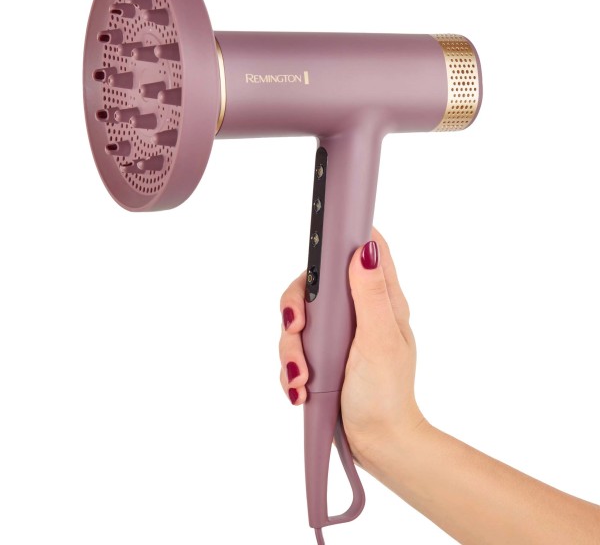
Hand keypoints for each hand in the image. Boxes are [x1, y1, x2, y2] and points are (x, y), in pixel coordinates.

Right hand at [278, 228, 425, 463]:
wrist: (378, 443)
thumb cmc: (386, 394)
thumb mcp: (380, 340)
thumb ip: (370, 295)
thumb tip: (365, 249)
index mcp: (379, 301)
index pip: (362, 251)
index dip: (339, 241)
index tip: (318, 253)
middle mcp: (356, 312)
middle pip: (314, 285)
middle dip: (296, 307)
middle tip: (295, 329)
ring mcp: (336, 335)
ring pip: (298, 320)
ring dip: (292, 349)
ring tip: (300, 377)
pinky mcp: (321, 357)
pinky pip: (294, 350)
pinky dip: (291, 368)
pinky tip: (300, 389)